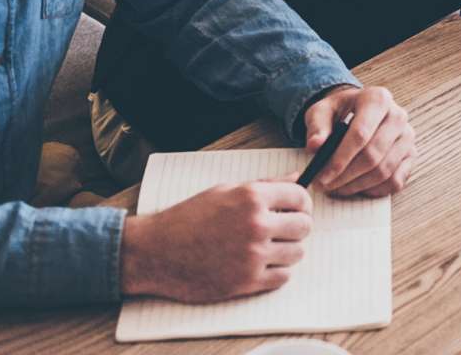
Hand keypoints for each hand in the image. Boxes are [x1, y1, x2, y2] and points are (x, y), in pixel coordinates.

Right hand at [120, 180, 312, 300]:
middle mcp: (256, 225)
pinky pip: (282, 277)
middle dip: (297, 226)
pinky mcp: (246, 282)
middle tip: (284, 228)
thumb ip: (265, 185)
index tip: (297, 208)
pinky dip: (277, 271)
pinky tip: (261, 264)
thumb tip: (296, 179)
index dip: (302, 202)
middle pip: (304, 227)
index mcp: (251, 197)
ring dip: (287, 250)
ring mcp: (252, 256)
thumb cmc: (187, 218)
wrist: (156, 252)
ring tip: (269, 247)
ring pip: (297, 253)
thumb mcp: (225, 191)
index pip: (300, 197)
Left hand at [300, 84, 416, 197]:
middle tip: (325, 186)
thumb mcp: (321, 111)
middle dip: (346, 176)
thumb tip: (315, 145)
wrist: (358, 110)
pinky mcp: (411, 154)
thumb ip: (317, 127)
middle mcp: (398, 116)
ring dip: (357, 185)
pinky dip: (374, 190)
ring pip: (384, 171)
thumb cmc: (340, 111)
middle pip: (373, 156)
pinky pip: (395, 181)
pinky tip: (356, 187)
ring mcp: (407, 136)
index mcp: (377, 99)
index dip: (340, 159)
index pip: (360, 134)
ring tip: (336, 187)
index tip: (322, 177)